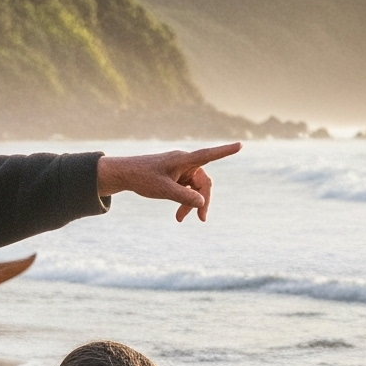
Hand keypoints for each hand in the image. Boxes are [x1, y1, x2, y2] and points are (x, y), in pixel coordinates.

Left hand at [96, 145, 240, 222]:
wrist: (125, 175)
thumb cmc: (142, 178)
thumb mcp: (163, 190)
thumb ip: (184, 197)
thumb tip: (202, 201)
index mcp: (183, 160)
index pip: (208, 155)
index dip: (225, 151)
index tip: (240, 145)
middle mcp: (185, 162)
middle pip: (203, 182)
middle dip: (202, 201)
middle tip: (201, 219)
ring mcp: (182, 170)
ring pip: (196, 189)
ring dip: (191, 204)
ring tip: (179, 219)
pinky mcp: (177, 176)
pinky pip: (188, 190)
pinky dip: (184, 202)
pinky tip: (178, 214)